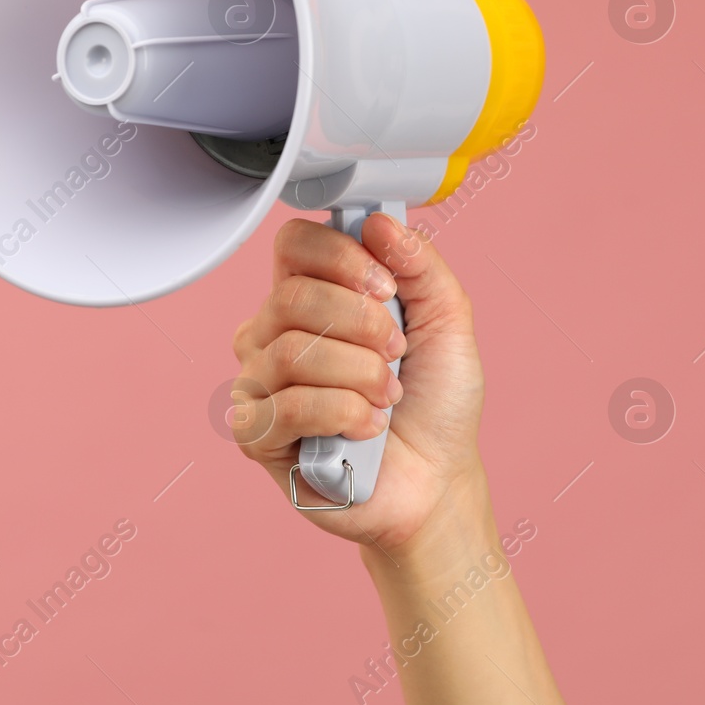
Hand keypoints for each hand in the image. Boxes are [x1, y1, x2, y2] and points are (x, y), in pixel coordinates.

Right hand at [229, 213, 485, 551]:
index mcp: (310, 297)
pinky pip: (287, 406)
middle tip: (397, 354)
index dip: (340, 256)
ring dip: (360, 375)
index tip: (385, 287)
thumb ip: (420, 265)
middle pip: (292, 297)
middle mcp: (272, 333)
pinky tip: (367, 428)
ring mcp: (258, 383)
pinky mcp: (256, 435)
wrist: (437, 481)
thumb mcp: (448, 322)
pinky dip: (343, 414)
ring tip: (387, 397)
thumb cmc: (435, 404)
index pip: (294, 244)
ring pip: (292, 352)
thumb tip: (378, 222)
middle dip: (363, 325)